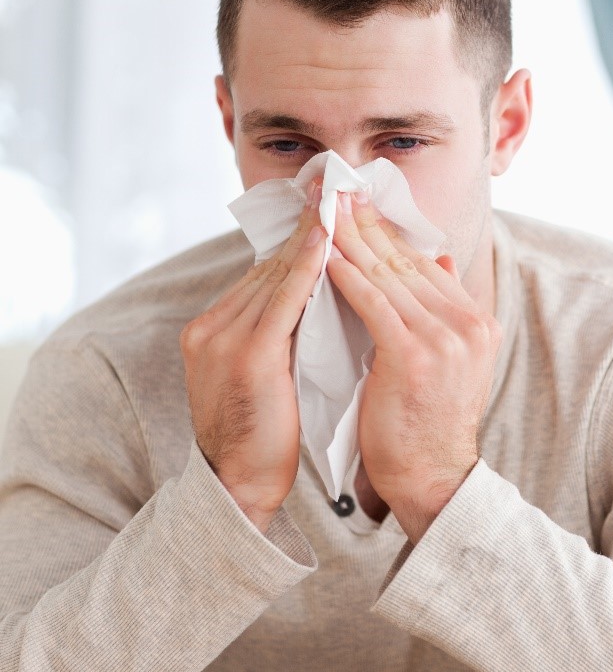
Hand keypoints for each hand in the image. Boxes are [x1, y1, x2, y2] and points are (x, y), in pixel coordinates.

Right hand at [180, 181, 326, 531]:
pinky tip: (329, 240)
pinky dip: (307, 266)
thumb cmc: (268, 436)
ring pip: (277, 274)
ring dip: (312, 235)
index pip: (267, 274)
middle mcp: (213, 325)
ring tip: (339, 198)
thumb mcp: (275, 374)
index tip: (328, 206)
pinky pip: (283, 299)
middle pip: (271, 265)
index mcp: (217, 328)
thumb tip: (327, 300)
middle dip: (307, 226)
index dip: (300, 240)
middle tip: (336, 184)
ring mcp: (224, 338)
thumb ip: (287, 335)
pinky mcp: (245, 355)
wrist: (240, 487)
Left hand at [325, 190, 500, 541]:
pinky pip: (372, 302)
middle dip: (367, 223)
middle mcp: (468, 323)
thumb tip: (440, 257)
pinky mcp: (414, 354)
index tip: (359, 205)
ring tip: (322, 213)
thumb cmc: (428, 425)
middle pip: (407, 261)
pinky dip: (345, 276)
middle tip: (335, 191)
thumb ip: (445, 309)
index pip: (426, 264)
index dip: (389, 232)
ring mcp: (445, 338)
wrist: (433, 478)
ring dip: (350, 239)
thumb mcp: (451, 361)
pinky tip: (323, 256)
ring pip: (388, 275)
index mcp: (477, 322)